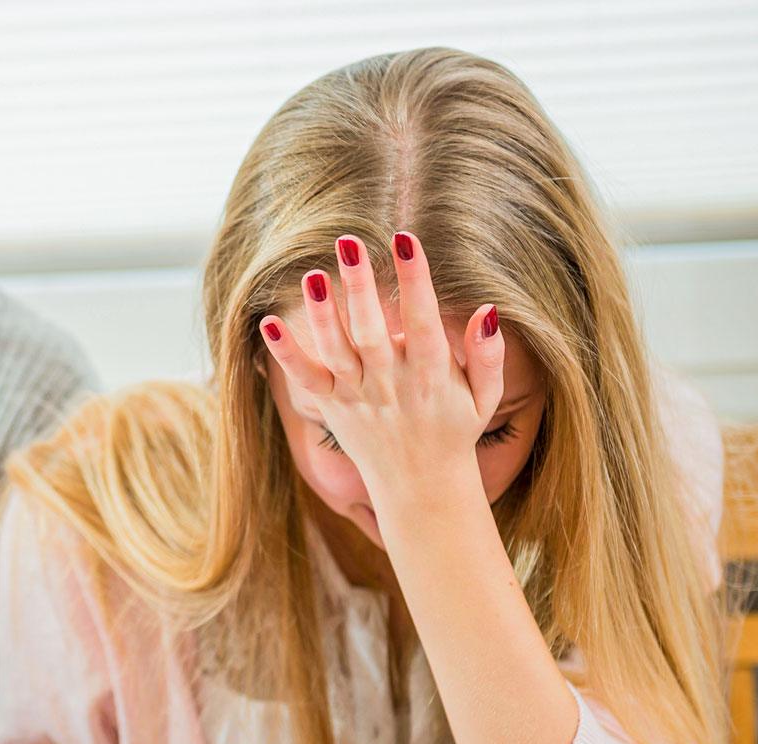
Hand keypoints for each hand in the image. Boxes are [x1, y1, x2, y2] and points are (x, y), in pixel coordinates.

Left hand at [258, 233, 504, 497]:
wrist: (422, 489)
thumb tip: (488, 309)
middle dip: (362, 287)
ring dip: (325, 314)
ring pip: (337, 351)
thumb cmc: (454, 431)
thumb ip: (487, 355)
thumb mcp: (484, 397)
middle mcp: (391, 384)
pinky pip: (305, 379)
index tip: (405, 240)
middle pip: (372, 331)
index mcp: (431, 375)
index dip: (415, 279)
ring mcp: (358, 396)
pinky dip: (286, 354)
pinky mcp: (333, 407)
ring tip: (314, 274)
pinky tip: (269, 323)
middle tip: (349, 242)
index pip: (422, 320)